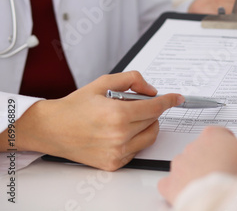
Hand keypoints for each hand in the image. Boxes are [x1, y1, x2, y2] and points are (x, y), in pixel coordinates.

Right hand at [13, 71, 182, 170]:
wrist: (52, 128)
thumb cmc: (75, 106)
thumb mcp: (103, 82)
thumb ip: (132, 80)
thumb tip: (152, 90)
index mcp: (118, 114)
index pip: (155, 107)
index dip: (169, 100)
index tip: (177, 98)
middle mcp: (119, 136)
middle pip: (154, 121)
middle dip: (150, 110)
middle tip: (134, 105)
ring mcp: (117, 152)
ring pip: (150, 136)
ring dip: (146, 125)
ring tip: (127, 118)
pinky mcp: (114, 163)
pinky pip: (138, 149)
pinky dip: (135, 138)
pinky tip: (119, 132)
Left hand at [158, 121, 236, 204]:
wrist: (223, 200)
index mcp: (212, 135)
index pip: (221, 134)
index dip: (232, 146)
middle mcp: (193, 147)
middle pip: (205, 149)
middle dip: (215, 158)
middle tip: (228, 172)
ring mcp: (180, 166)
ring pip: (188, 164)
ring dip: (197, 171)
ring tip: (213, 184)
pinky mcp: (171, 186)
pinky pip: (171, 182)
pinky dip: (179, 186)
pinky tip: (192, 191)